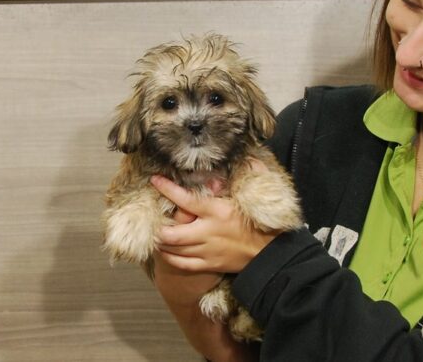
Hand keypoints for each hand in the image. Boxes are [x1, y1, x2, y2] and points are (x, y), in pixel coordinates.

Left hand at [151, 173, 279, 273]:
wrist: (271, 255)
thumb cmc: (263, 224)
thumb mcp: (255, 197)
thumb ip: (252, 175)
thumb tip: (250, 158)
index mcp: (217, 212)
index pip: (186, 199)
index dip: (167, 189)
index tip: (154, 180)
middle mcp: (208, 232)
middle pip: (171, 233)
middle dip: (156, 226)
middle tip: (151, 217)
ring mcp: (206, 251)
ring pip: (173, 249)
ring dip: (160, 241)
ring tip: (155, 232)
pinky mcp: (208, 265)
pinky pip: (181, 263)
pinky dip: (169, 257)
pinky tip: (165, 250)